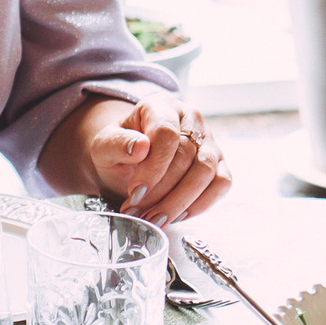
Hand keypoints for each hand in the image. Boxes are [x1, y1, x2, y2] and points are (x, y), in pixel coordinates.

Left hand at [84, 95, 230, 226]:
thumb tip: (140, 147)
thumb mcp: (104, 146)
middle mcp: (190, 118)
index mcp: (160, 106)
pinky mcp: (219, 163)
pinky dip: (201, 204)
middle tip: (140, 212)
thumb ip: (116, 143)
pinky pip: (221, 183)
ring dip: (181, 201)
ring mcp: (208, 140)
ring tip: (155, 218)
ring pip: (207, 171)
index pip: (166, 133)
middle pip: (187, 155)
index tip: (135, 193)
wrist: (129, 161)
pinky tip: (177, 215)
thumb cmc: (118, 151)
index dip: (153, 167)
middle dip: (163, 191)